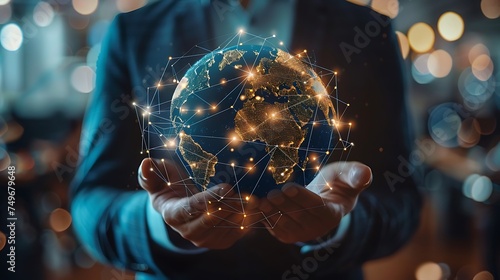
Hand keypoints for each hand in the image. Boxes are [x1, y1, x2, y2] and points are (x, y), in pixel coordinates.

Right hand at [138, 158, 259, 248]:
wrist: (182, 210)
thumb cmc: (171, 188)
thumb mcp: (158, 179)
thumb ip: (151, 173)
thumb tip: (146, 163)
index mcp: (173, 214)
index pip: (191, 208)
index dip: (209, 199)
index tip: (226, 187)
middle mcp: (189, 231)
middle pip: (213, 220)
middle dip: (231, 207)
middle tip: (248, 194)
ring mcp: (206, 239)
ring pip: (228, 227)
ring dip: (244, 214)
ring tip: (258, 199)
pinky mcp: (222, 241)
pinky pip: (238, 233)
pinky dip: (250, 220)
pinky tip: (260, 207)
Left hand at [258, 162, 371, 243]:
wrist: (324, 198)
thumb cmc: (336, 183)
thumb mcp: (347, 174)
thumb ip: (355, 174)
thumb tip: (365, 174)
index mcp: (333, 213)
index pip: (317, 207)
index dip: (303, 198)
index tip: (289, 187)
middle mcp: (317, 227)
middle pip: (298, 216)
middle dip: (284, 205)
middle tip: (272, 193)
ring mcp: (301, 233)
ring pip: (284, 224)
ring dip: (271, 213)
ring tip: (261, 200)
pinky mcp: (287, 234)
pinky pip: (274, 229)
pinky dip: (263, 219)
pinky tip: (255, 207)